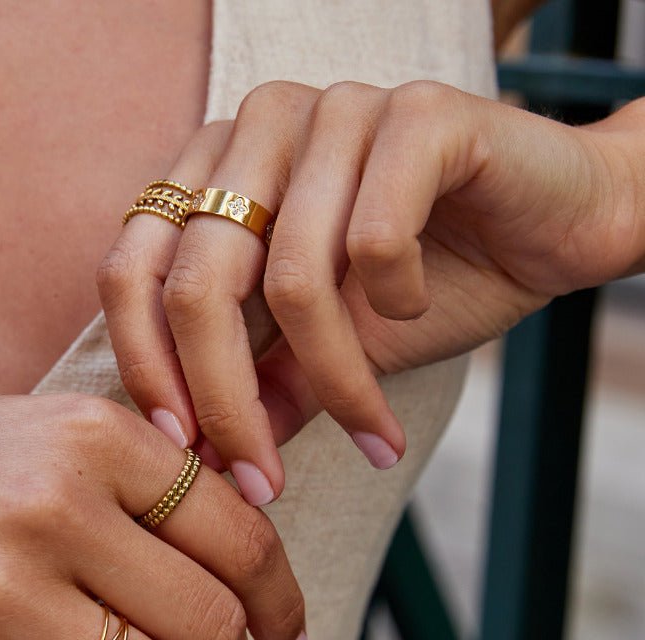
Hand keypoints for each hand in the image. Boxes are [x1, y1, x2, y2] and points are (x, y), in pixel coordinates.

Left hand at [99, 82, 644, 497]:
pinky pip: (376, 239)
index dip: (145, 370)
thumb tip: (196, 461)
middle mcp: (258, 132)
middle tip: (262, 484)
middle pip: (198, 286)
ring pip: (292, 280)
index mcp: (213, 177)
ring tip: (373, 430)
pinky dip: (400, 302)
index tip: (181, 453)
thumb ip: (260, 390)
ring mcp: (334, 112)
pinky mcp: (417, 114)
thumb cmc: (427, 284)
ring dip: (334, 380)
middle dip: (227, 404)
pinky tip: (420, 305)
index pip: (131, 274)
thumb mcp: (324, 353)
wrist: (551, 228)